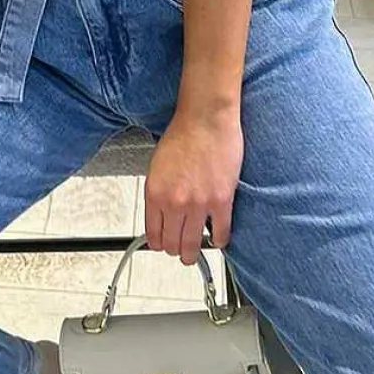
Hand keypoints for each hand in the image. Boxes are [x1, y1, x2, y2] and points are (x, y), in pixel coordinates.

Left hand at [143, 103, 243, 264]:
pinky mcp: (221, 201)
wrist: (205, 118)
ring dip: (193, 254)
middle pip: (172, 244)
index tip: (162, 245)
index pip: (153, 234)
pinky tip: (217, 239)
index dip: (158, 244)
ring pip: (193, 245)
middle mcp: (174, 202)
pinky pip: (220, 234)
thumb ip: (159, 193)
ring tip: (194, 253)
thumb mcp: (157, 166)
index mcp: (154, 193)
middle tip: (180, 251)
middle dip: (175, 251)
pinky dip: (218, 241)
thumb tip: (161, 214)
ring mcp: (198, 204)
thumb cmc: (183, 134)